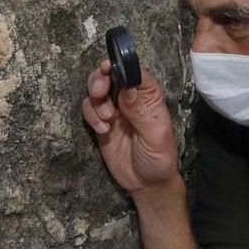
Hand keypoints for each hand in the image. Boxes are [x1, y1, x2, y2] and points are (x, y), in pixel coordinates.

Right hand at [81, 60, 179, 194]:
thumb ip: (139, 112)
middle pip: (109, 75)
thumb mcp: (154, 135)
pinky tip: (102, 130)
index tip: (107, 68)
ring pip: (95, 90)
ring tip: (106, 120)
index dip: (120, 65)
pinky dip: (91, 116)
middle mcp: (129, 98)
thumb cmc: (159, 157)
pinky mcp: (101, 123)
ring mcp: (114, 110)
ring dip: (96, 101)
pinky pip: (89, 109)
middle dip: (100, 80)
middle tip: (99, 93)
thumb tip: (126, 87)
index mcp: (148, 96)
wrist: (147, 183)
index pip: (134, 71)